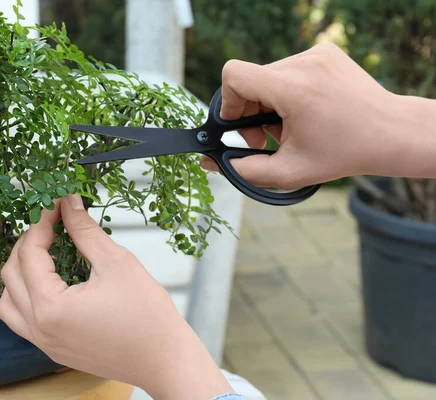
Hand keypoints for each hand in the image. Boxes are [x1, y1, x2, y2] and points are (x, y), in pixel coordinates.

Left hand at [0, 194, 232, 399]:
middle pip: (11, 274)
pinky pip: (22, 320)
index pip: (30, 253)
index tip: (56, 203)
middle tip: (53, 223)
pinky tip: (49, 281)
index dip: (41, 222)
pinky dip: (26, 295)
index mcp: (51, 307)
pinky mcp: (54, 350)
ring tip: (45, 252)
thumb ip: (85, 231)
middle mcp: (39, 328)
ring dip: (19, 271)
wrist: (165, 360)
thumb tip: (69, 203)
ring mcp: (44, 343)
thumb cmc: (147, 314)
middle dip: (28, 243)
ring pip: (8, 301)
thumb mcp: (116, 263)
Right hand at [202, 42, 435, 187]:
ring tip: (289, 126)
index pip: (234, 75)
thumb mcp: (288, 171)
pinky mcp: (325, 52)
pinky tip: (305, 111)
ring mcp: (316, 54)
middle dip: (250, 110)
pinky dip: (287, 91)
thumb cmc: (344, 153)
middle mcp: (303, 63)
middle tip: (267, 137)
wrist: (391, 133)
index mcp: (292, 88)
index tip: (238, 124)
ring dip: (269, 102)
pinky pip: (288, 69)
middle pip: (251, 79)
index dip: (227, 102)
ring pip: (268, 75)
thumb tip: (209, 162)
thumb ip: (243, 170)